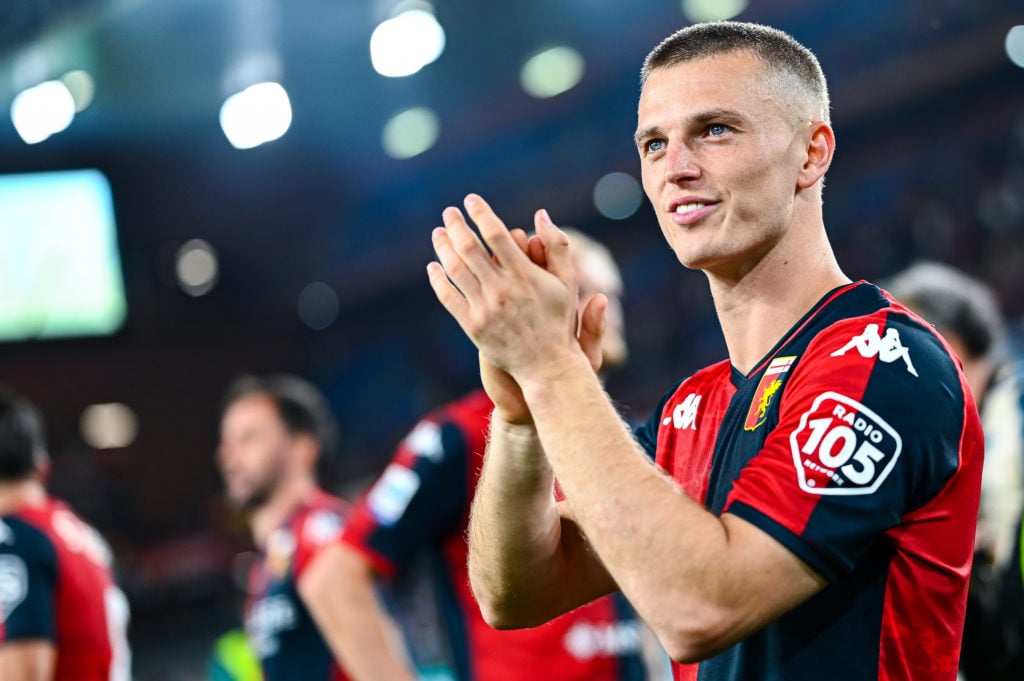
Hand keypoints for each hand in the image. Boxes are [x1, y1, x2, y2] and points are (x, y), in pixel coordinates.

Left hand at [427, 194, 582, 400]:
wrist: (547, 364)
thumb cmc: (558, 320)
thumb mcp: (566, 282)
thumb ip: (556, 246)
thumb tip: (541, 214)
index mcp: (524, 274)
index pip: (496, 233)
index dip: (481, 213)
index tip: (471, 200)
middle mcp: (502, 289)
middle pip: (470, 247)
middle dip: (456, 225)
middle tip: (449, 212)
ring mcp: (485, 308)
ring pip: (455, 269)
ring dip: (443, 248)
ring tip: (438, 233)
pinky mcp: (472, 326)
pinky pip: (449, 297)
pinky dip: (438, 280)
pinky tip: (433, 267)